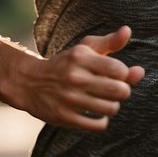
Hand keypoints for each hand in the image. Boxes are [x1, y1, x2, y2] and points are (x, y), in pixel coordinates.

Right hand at [20, 26, 144, 131]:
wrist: (29, 83)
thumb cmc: (66, 64)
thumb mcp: (85, 48)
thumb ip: (110, 41)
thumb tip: (128, 31)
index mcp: (81, 57)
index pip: (119, 69)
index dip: (124, 74)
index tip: (115, 75)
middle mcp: (75, 77)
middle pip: (119, 91)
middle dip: (122, 91)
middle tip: (113, 90)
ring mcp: (69, 99)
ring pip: (111, 109)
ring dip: (112, 106)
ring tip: (104, 101)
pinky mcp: (65, 117)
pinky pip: (98, 126)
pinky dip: (102, 121)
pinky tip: (97, 114)